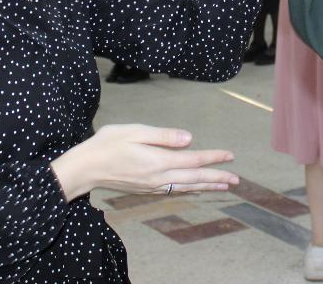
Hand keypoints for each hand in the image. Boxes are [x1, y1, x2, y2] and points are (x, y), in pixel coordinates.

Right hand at [50, 124, 237, 200]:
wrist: (86, 168)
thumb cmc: (108, 144)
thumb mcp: (135, 132)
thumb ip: (164, 136)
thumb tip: (189, 139)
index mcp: (159, 161)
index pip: (193, 160)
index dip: (213, 157)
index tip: (230, 156)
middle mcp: (159, 177)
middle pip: (195, 178)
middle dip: (217, 178)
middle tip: (237, 180)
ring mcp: (153, 186)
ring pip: (187, 187)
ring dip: (207, 187)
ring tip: (224, 186)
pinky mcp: (146, 190)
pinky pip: (174, 191)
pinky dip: (189, 190)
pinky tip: (195, 189)